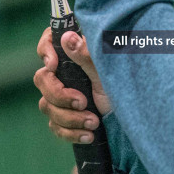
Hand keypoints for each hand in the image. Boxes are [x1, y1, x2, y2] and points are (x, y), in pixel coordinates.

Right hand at [35, 25, 112, 142]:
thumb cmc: (121, 86)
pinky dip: (70, 133)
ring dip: (70, 118)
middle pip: (42, 79)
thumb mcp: (107, 71)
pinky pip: (55, 126)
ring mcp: (60, 96)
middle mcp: (63, 74)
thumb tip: (67, 37)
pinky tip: (87, 135)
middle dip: (60, 96)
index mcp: (73, 55)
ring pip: (46, 106)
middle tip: (83, 102)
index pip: (48, 42)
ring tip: (94, 122)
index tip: (54, 65)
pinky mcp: (63, 117)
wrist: (131, 119)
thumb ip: (87, 56)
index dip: (45, 52)